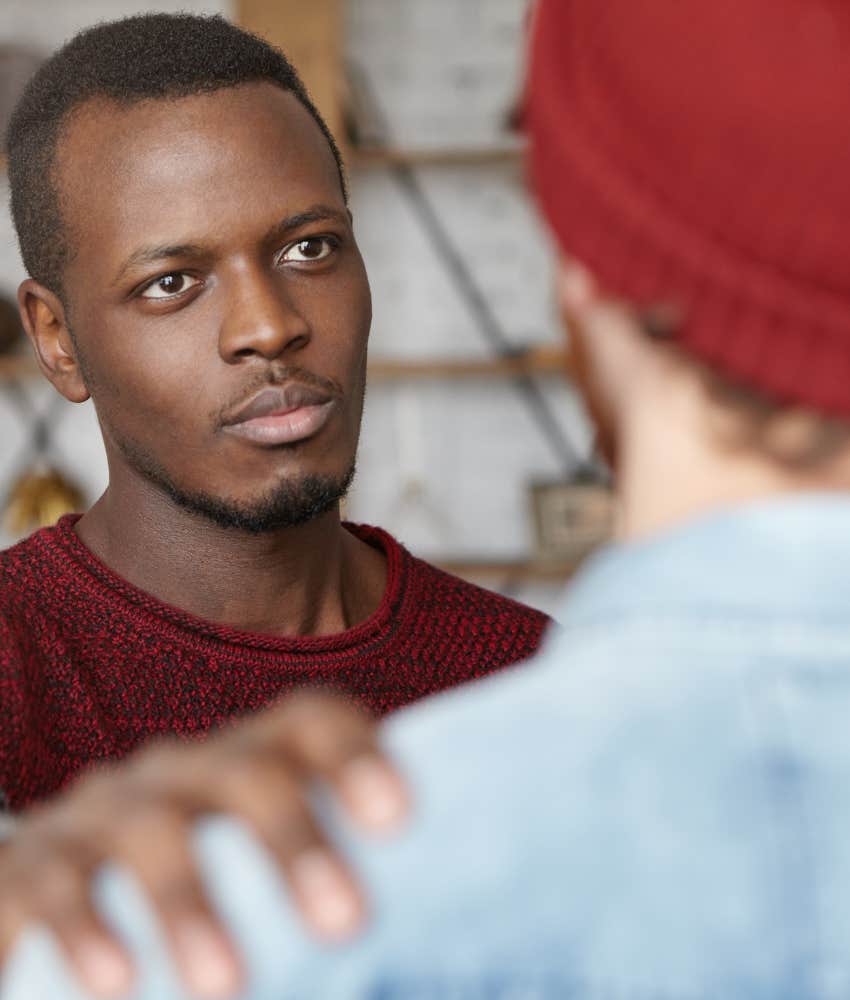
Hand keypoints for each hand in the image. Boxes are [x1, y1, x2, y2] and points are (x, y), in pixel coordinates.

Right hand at [0, 690, 408, 998]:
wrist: (60, 877)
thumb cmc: (196, 879)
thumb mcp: (258, 865)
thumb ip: (322, 881)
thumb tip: (443, 941)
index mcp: (250, 760)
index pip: (309, 722)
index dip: (355, 756)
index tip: (400, 818)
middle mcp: (185, 769)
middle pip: (246, 771)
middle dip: (294, 840)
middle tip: (348, 921)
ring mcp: (108, 808)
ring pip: (153, 829)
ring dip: (191, 901)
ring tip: (230, 984)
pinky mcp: (35, 861)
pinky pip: (59, 881)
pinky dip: (87, 927)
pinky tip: (118, 983)